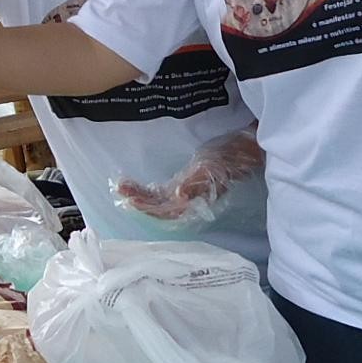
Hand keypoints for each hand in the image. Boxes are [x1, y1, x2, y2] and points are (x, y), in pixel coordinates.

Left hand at [115, 131, 259, 221]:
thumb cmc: (227, 160)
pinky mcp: (183, 185)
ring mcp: (184, 194)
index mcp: (195, 201)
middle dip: (140, 200)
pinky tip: (132, 183)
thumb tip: (179, 197)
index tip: (133, 200)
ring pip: (157, 200)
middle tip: (122, 190)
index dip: (150, 208)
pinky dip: (145, 189)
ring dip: (139, 194)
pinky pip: (159, 192)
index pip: (168, 212)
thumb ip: (196, 184)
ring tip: (122, 186)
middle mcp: (188, 202)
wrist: (239, 150)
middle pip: (159, 208)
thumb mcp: (212, 169)